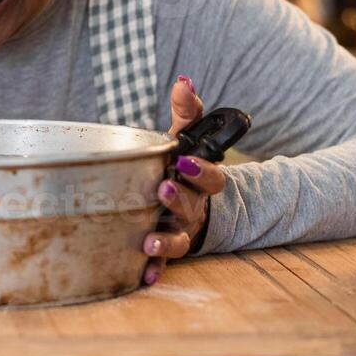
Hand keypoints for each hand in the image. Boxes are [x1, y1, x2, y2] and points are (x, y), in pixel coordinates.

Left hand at [141, 75, 227, 286]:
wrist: (194, 205)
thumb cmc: (184, 168)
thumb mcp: (187, 139)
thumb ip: (187, 112)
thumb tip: (182, 80)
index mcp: (202, 181)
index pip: (211, 177)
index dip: (201, 170)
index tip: (183, 162)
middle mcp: (196, 208)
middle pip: (194, 206)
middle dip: (179, 200)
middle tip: (162, 190)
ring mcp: (183, 231)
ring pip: (180, 239)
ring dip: (166, 241)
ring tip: (148, 241)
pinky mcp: (167, 248)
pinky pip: (163, 262)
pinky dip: (155, 269)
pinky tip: (145, 276)